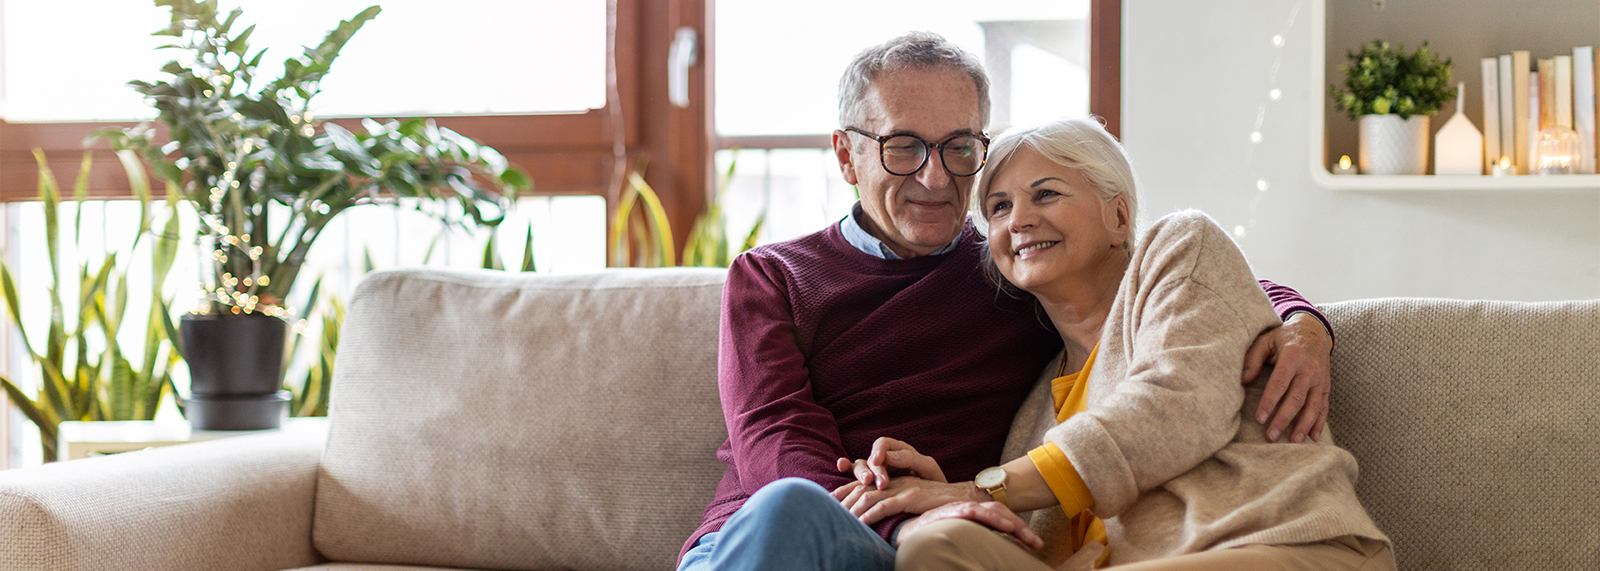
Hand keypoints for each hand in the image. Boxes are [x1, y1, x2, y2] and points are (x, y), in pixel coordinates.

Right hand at [833, 436, 946, 489]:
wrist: (936, 501)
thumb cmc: (934, 483)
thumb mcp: (927, 468)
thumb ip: (911, 459)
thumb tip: (889, 456)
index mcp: (899, 450)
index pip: (883, 444)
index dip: (878, 451)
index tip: (878, 461)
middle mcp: (884, 459)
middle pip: (870, 457)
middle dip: (872, 469)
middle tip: (879, 483)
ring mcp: (876, 472)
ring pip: (860, 466)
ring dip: (860, 474)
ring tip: (867, 483)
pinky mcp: (870, 485)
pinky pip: (854, 477)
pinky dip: (846, 469)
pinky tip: (841, 466)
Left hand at [833, 475, 986, 524]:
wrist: (965, 498)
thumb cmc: (939, 502)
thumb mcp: (913, 500)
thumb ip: (895, 502)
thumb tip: (877, 512)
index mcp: (895, 479)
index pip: (864, 482)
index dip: (845, 489)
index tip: (829, 498)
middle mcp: (896, 480)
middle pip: (862, 486)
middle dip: (843, 498)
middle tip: (827, 508)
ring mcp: (903, 487)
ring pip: (870, 494)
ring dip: (852, 507)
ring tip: (839, 519)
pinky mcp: (911, 497)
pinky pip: (885, 505)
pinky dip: (870, 515)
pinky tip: (859, 524)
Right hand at [895, 501, 1043, 550]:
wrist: (902, 529)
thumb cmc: (932, 536)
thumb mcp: (962, 538)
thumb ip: (979, 540)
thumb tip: (1000, 554)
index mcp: (975, 514)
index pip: (1003, 517)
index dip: (1021, 529)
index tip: (1036, 545)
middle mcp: (969, 509)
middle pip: (1001, 513)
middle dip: (1021, 528)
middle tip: (1037, 543)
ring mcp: (957, 509)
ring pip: (988, 512)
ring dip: (1007, 522)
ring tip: (1021, 533)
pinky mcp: (944, 512)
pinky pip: (966, 512)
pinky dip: (983, 517)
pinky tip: (997, 524)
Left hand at [1241, 312, 1331, 442]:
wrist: (1314, 331)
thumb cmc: (1284, 337)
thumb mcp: (1266, 340)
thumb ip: (1253, 358)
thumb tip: (1243, 380)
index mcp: (1292, 357)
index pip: (1280, 383)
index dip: (1270, 402)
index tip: (1260, 419)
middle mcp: (1309, 369)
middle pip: (1296, 399)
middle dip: (1284, 420)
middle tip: (1271, 437)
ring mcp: (1320, 379)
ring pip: (1313, 406)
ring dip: (1303, 425)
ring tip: (1293, 442)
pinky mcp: (1326, 386)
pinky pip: (1324, 406)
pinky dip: (1320, 422)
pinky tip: (1313, 437)